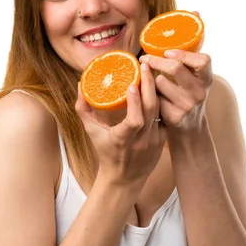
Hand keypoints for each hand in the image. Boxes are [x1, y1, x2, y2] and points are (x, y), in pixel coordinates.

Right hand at [75, 62, 165, 185]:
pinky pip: (164, 116)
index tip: (131, 85)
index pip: (134, 121)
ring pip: (160, 111)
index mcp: (122, 140)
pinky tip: (157, 87)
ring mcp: (155, 141)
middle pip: (151, 110)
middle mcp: (141, 141)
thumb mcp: (91, 132)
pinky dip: (161, 101)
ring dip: (156, 90)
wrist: (124, 179)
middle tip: (146, 66)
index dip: (135, 103)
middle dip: (149, 85)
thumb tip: (81, 85)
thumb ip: (84, 109)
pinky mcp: (163, 140)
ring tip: (152, 71)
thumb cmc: (106, 153)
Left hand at [139, 50, 212, 134]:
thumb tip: (158, 44)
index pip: (203, 61)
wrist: (190, 126)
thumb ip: (186, 65)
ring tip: (150, 80)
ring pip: (161, 82)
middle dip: (156, 60)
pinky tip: (150, 95)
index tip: (167, 52)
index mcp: (206, 79)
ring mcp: (188, 106)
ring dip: (152, 79)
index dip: (183, 54)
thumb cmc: (187, 94)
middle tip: (145, 58)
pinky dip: (150, 94)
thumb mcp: (194, 80)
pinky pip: (155, 98)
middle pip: (175, 68)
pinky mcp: (175, 117)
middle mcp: (200, 92)